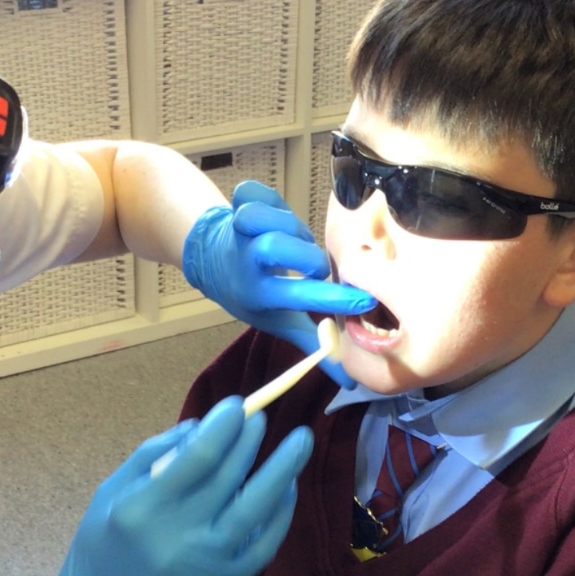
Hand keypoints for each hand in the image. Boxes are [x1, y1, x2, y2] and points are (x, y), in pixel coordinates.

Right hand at [24, 396, 312, 575]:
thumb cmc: (98, 552)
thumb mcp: (108, 494)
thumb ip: (151, 455)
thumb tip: (200, 426)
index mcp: (143, 507)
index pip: (199, 455)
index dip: (225, 424)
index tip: (236, 405)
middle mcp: (180, 533)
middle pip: (231, 474)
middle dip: (251, 438)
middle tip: (262, 415)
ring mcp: (209, 561)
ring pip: (258, 506)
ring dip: (284, 469)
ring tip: (301, 439)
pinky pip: (265, 542)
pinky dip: (281, 512)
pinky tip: (287, 487)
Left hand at [183, 181, 374, 384]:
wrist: (210, 261)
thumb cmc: (254, 294)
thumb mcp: (278, 321)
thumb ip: (312, 345)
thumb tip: (348, 381)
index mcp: (260, 294)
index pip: (299, 298)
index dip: (333, 299)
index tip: (364, 300)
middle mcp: (247, 263)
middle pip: (274, 248)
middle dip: (305, 254)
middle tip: (314, 265)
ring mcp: (239, 233)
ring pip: (259, 217)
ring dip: (286, 223)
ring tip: (294, 236)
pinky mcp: (235, 207)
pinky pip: (250, 194)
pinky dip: (265, 197)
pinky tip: (274, 211)